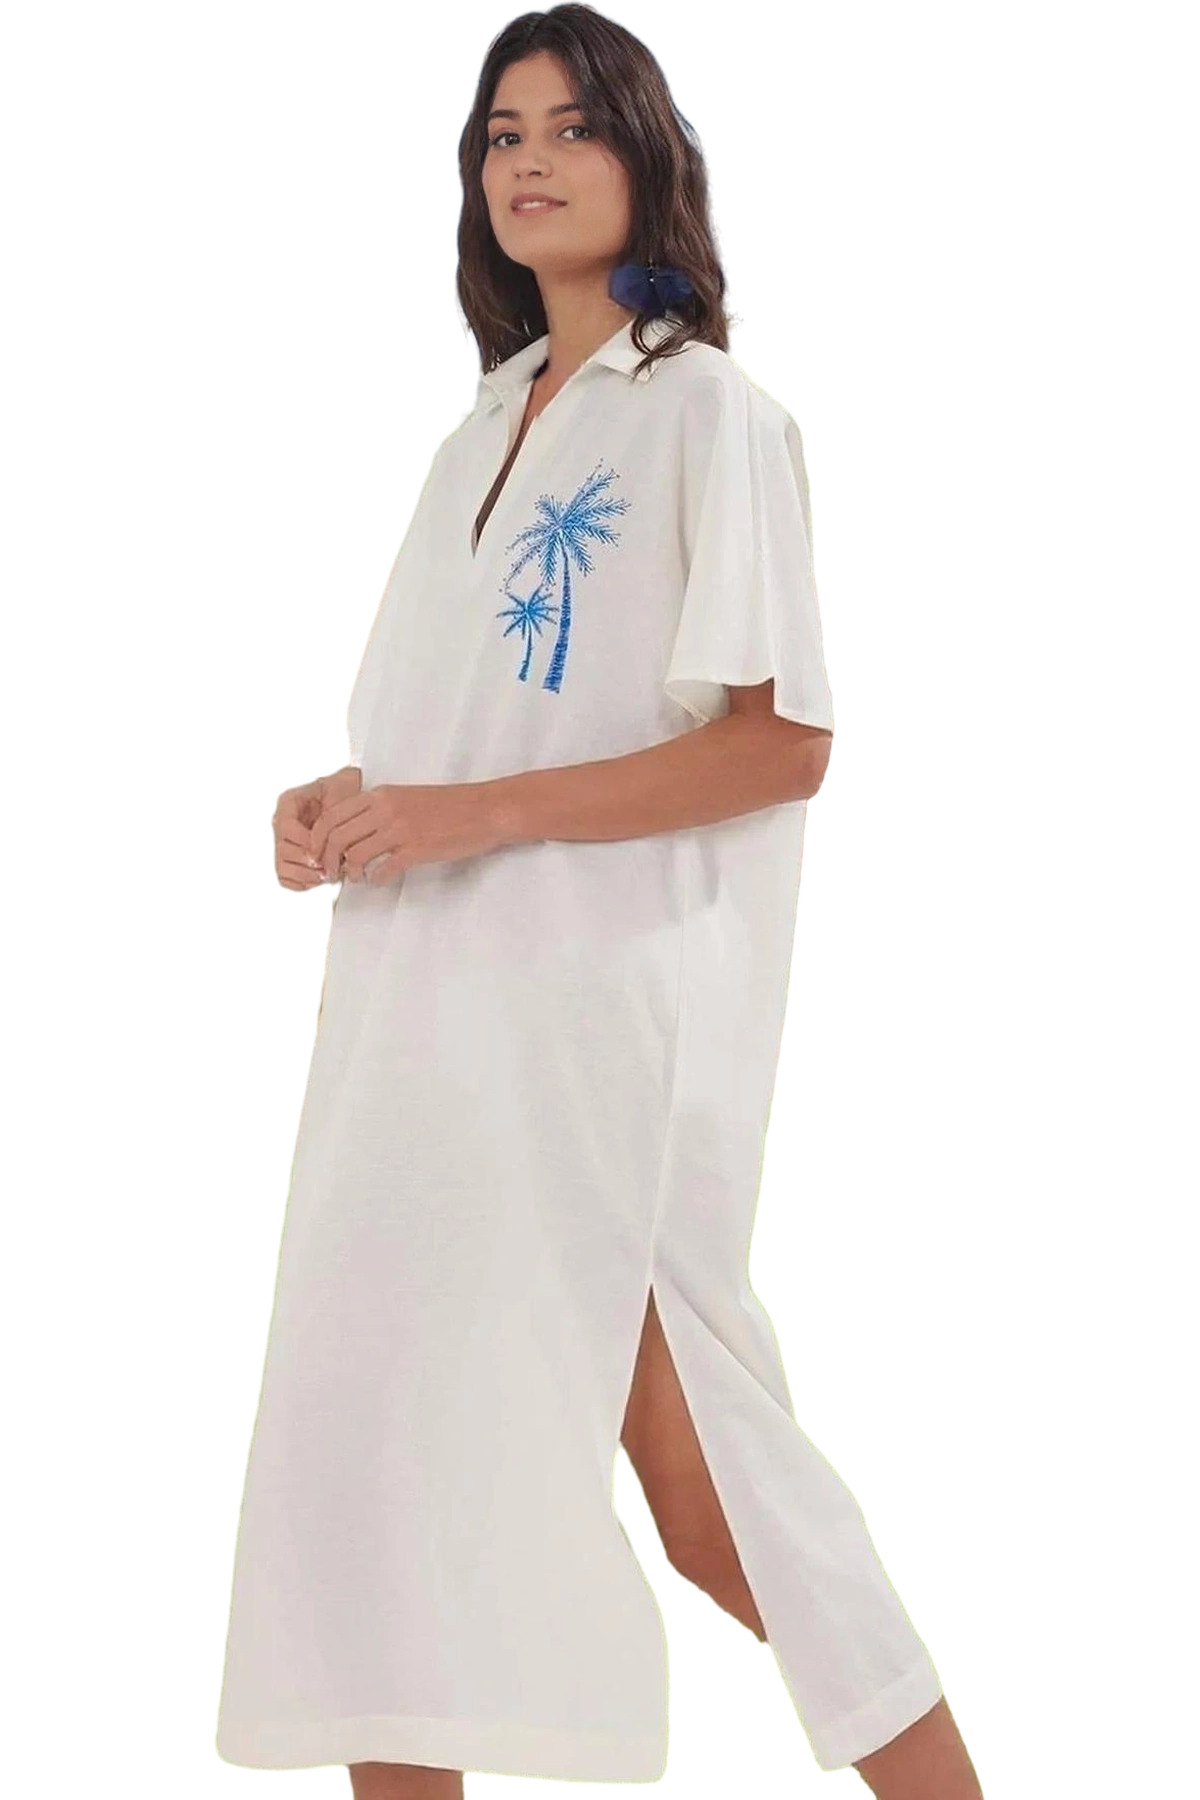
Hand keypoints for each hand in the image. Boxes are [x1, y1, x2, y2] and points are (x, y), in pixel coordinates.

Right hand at [272, 765, 362, 890]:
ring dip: (307, 875)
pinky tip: (321, 877)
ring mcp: (284, 842)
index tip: (322, 849)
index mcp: (288, 803)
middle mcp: (282, 823)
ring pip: (283, 868)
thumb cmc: (345, 792)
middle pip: (282, 851)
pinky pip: (287, 879)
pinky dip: (304, 882)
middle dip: (308, 862)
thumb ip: (332, 812)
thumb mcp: (341, 792)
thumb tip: (328, 838)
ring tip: (329, 873)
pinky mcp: (290, 859)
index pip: (285, 826)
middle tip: (330, 866)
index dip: (304, 841)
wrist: (351, 796)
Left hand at [309, 780, 507, 885]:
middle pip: (335, 836)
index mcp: (380, 794)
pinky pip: (382, 870)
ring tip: (357, 878)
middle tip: (331, 874)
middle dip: (326, 860)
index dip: (317, 839)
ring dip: (350, 873)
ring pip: (354, 855)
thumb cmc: (449, 805)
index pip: (331, 815)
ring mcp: (400, 829)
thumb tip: (354, 832)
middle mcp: (385, 809)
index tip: (320, 855)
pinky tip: (380, 880)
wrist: (486, 809)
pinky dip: (375, 880)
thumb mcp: (406, 797)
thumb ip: (379, 809)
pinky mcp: (416, 849)